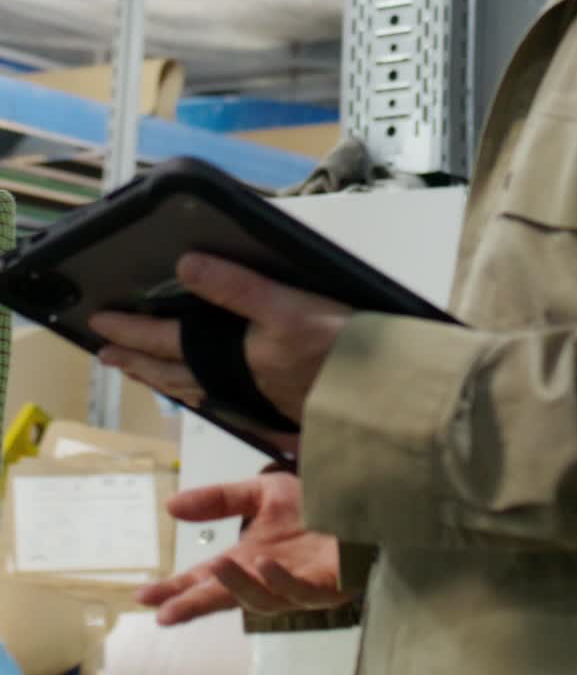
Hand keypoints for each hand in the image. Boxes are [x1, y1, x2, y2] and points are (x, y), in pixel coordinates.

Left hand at [90, 252, 351, 425]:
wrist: (378, 397)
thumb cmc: (337, 349)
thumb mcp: (287, 305)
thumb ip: (236, 286)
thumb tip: (186, 266)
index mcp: (231, 355)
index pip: (166, 341)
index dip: (132, 330)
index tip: (99, 323)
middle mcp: (235, 381)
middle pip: (172, 371)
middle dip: (136, 360)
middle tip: (106, 353)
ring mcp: (252, 397)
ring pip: (193, 389)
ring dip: (161, 378)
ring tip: (140, 372)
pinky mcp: (272, 407)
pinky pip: (218, 400)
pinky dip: (196, 393)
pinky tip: (200, 393)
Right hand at [138, 470, 354, 624]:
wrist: (362, 505)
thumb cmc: (316, 506)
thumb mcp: (261, 494)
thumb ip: (219, 500)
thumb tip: (171, 506)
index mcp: (247, 561)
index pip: (204, 580)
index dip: (175, 590)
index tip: (143, 596)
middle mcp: (265, 579)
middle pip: (223, 599)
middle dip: (194, 605)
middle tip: (164, 612)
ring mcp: (294, 587)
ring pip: (260, 599)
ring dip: (237, 585)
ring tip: (215, 567)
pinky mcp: (325, 587)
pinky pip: (299, 590)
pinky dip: (280, 580)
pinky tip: (266, 564)